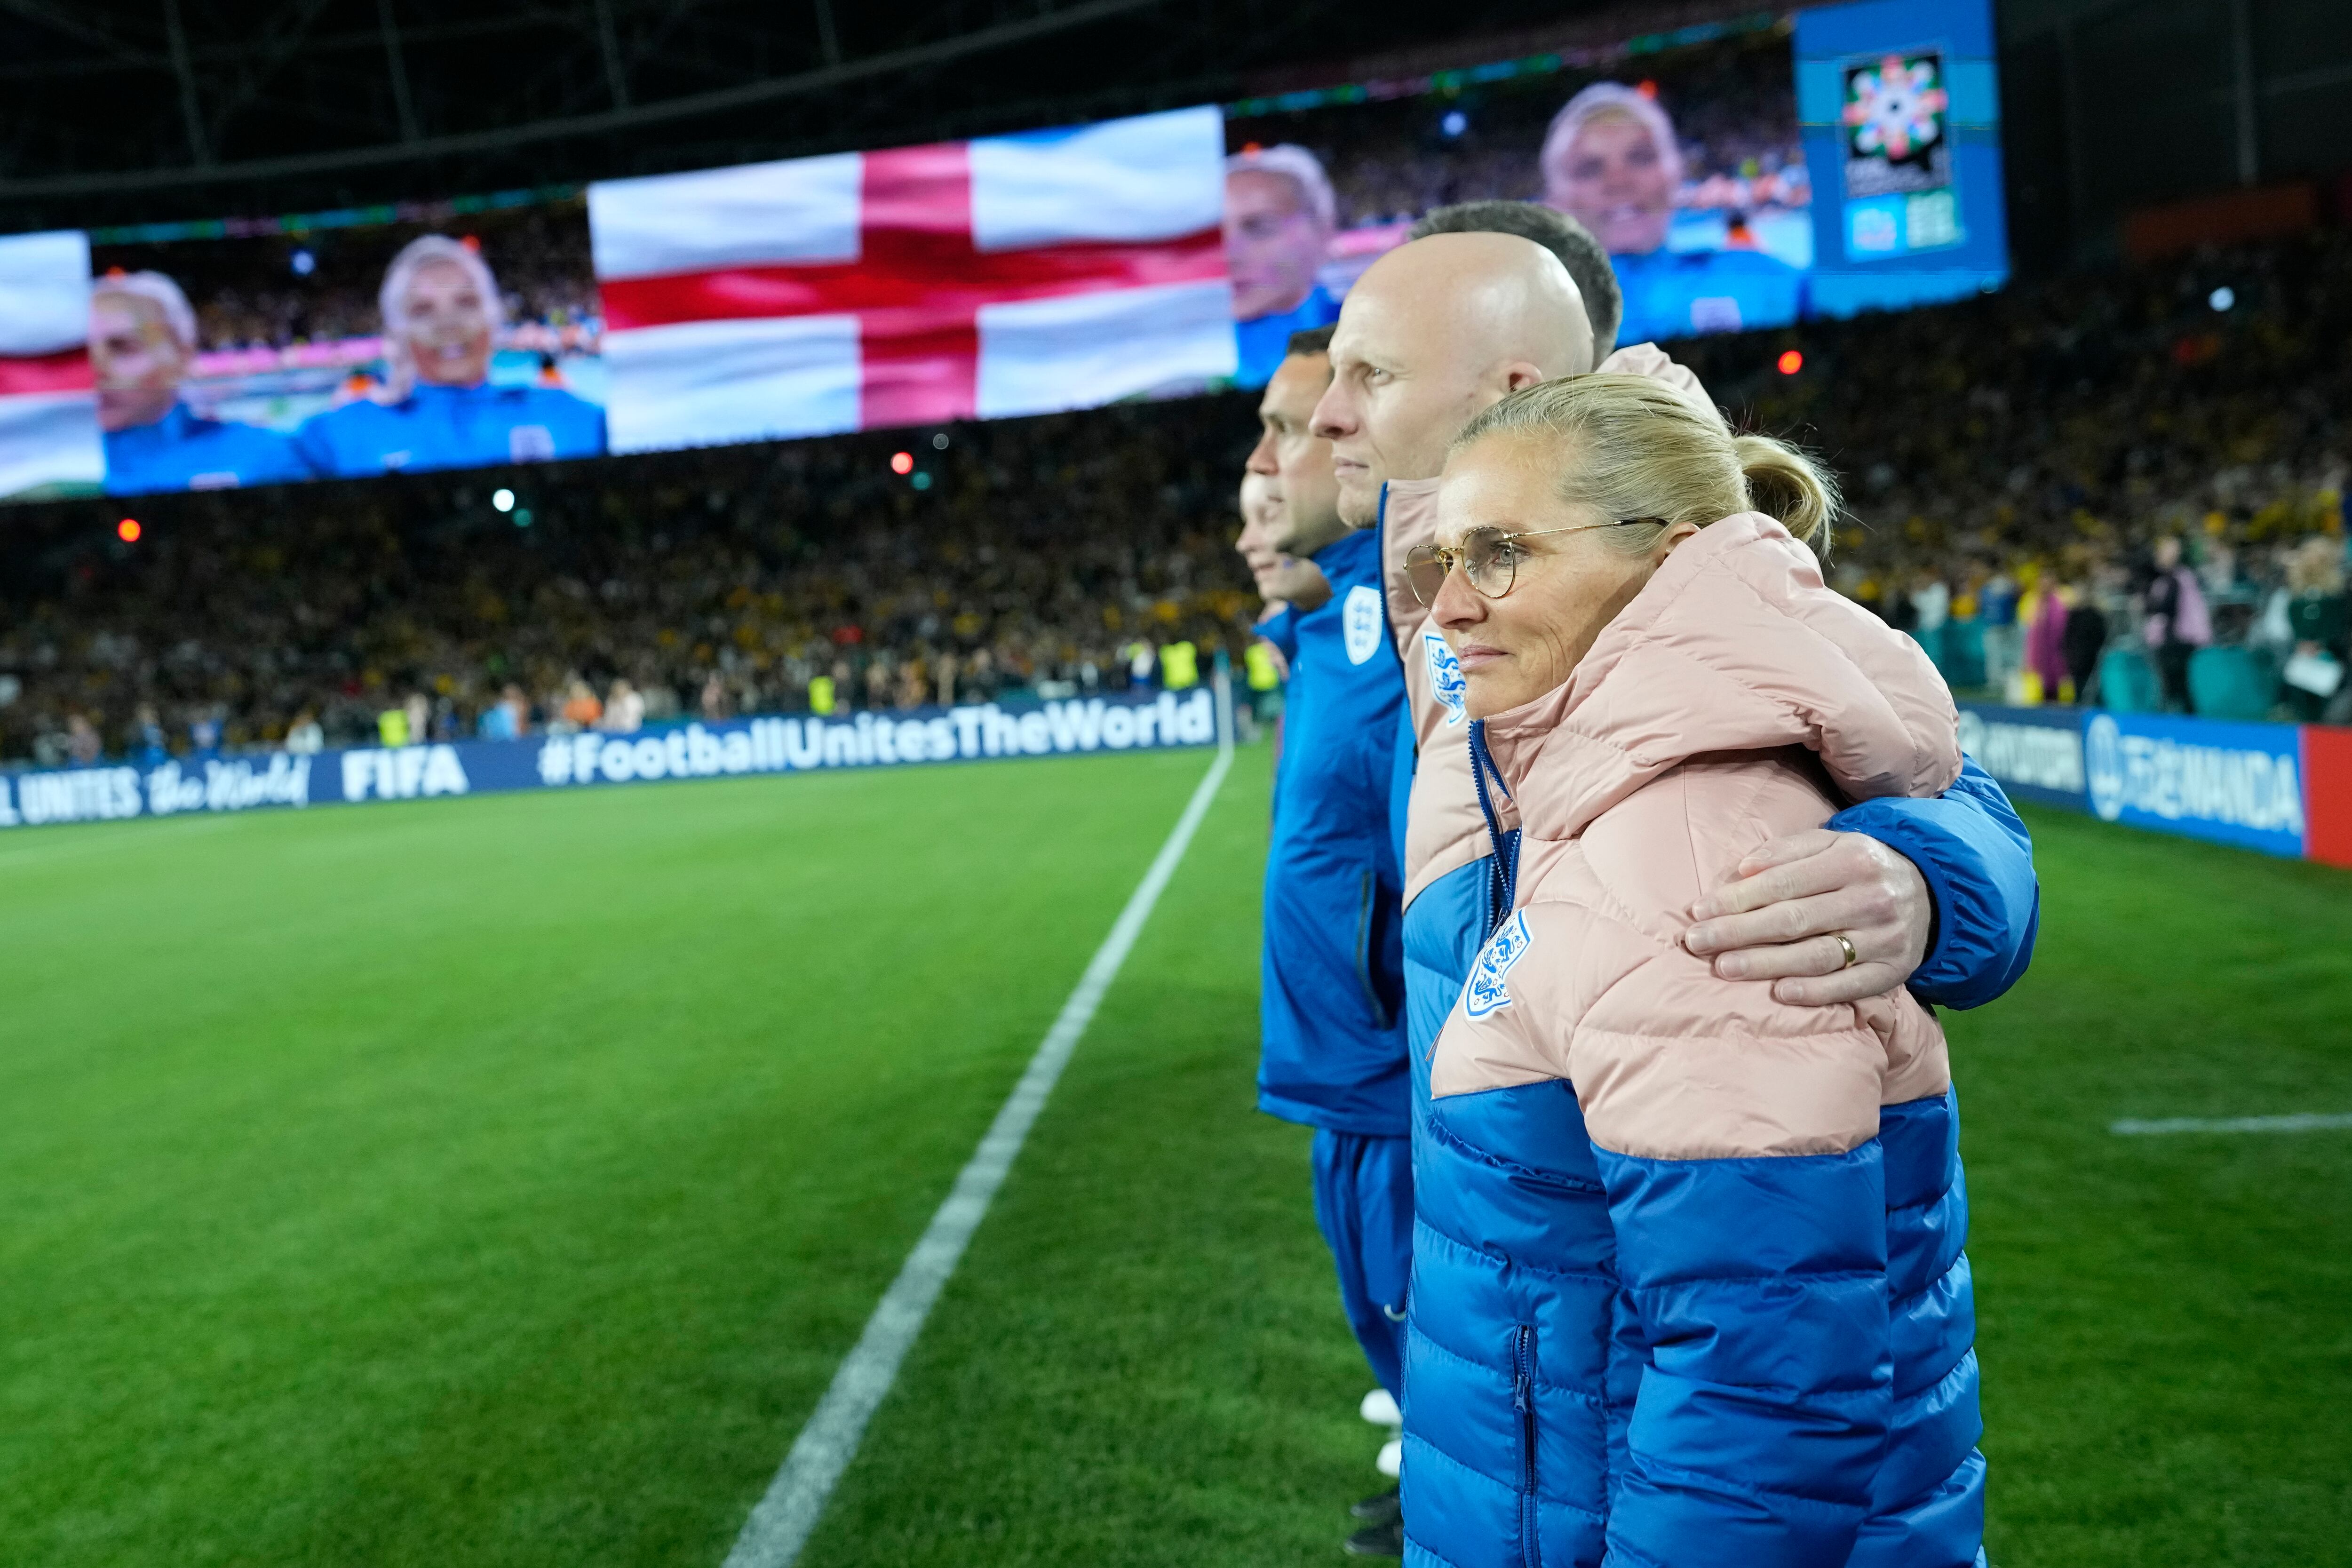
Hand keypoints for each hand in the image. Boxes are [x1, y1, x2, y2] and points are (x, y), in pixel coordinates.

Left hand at [1681, 829, 1932, 1004]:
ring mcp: (1884, 939)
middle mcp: (1870, 899)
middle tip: (1695, 942)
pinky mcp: (1893, 971)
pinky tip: (1779, 993)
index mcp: (1852, 860)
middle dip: (1738, 932)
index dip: (1736, 899)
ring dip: (1765, 964)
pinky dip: (1814, 991)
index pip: (1783, 883)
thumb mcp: (1831, 844)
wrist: (1933, 893)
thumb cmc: (1861, 867)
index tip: (1698, 911)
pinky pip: (1849, 986)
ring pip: (1816, 955)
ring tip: (1723, 967)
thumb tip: (1741, 869)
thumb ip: (1786, 851)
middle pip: (1793, 920)